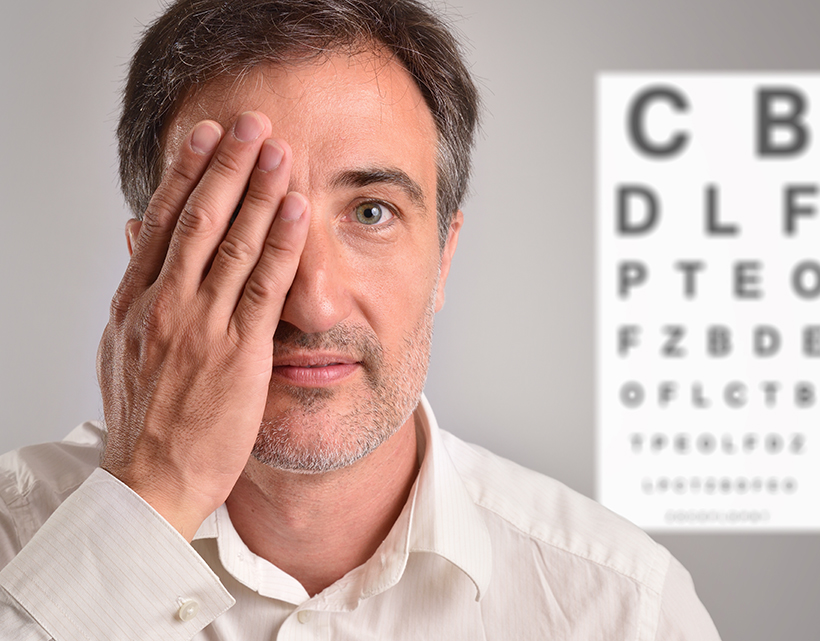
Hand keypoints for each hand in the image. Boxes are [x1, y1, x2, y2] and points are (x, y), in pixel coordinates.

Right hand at [97, 112, 309, 539]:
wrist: (149, 482)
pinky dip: (281, 242)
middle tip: (250, 121)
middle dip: (227, 165)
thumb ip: (137, 287)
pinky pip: (264, 286)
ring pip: (232, 242)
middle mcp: (165, 304)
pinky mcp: (238, 352)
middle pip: (198, 218)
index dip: (186, 172)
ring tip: (278, 148)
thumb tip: (137, 233)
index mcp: (135, 302)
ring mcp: (201, 326)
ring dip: (258, 190)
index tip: (205, 134)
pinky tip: (296, 209)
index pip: (163, 221)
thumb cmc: (144, 418)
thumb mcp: (123, 346)